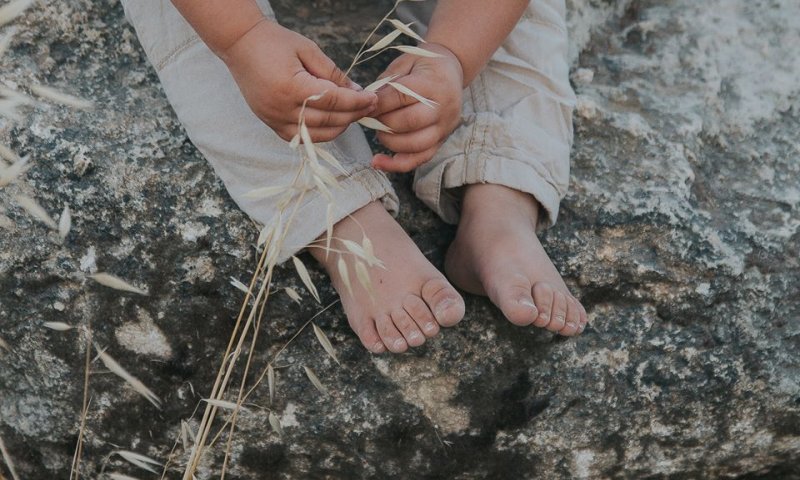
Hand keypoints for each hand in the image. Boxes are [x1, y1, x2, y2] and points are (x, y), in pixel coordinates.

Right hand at [221, 19, 377, 142]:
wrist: (239, 44)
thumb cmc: (274, 41)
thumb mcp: (308, 50)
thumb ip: (333, 73)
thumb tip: (357, 91)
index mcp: (292, 87)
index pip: (334, 101)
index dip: (357, 102)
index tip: (373, 98)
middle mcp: (282, 109)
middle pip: (328, 120)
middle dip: (353, 115)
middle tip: (370, 107)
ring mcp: (274, 119)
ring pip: (316, 135)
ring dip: (339, 127)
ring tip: (353, 115)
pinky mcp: (270, 123)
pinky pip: (300, 138)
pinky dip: (319, 134)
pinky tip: (332, 123)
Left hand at [370, 43, 463, 171]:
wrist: (451, 70)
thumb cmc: (424, 66)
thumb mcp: (405, 64)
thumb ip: (386, 83)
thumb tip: (367, 104)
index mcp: (433, 84)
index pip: (401, 96)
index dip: (379, 103)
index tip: (364, 105)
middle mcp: (443, 108)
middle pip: (408, 123)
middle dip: (382, 123)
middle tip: (371, 118)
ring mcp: (445, 128)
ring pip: (414, 145)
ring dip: (389, 142)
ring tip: (379, 132)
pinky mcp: (442, 141)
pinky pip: (419, 159)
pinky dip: (397, 165)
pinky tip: (378, 162)